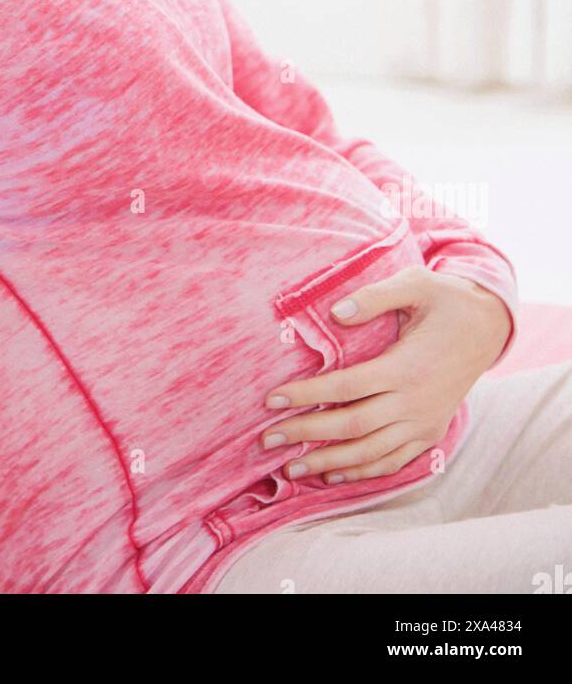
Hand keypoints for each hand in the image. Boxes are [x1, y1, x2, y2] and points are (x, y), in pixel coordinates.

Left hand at [261, 266, 511, 484]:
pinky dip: (363, 471)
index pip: (345, 388)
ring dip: (328, 462)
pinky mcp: (430, 433)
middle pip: (351, 426)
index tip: (271, 400)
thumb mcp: (416, 283)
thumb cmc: (445, 300)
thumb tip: (335, 313)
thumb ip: (374, 297)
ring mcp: (424, 422)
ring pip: (370, 452)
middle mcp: (415, 402)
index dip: (306, 395)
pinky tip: (333, 473)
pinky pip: (393, 460)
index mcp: (406, 366)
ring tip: (291, 469)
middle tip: (267, 440)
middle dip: (306, 435)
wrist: (489, 327)